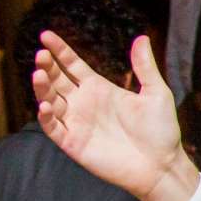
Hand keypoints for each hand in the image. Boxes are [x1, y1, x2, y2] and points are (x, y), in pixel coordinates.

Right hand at [33, 31, 196, 200]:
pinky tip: (45, 105)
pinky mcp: (74, 143)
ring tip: (38, 74)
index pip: (72, 65)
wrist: (161, 166)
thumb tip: (142, 37)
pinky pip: (53, 128)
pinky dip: (45, 117)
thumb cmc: (161, 131)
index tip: (46, 35)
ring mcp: (77, 123)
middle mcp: (84, 103)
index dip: (59, 50)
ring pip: (50, 101)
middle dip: (46, 66)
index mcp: (100, 89)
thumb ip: (145, 67)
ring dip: (42, 88)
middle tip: (42, 54)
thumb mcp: (156, 94)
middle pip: (57, 80)